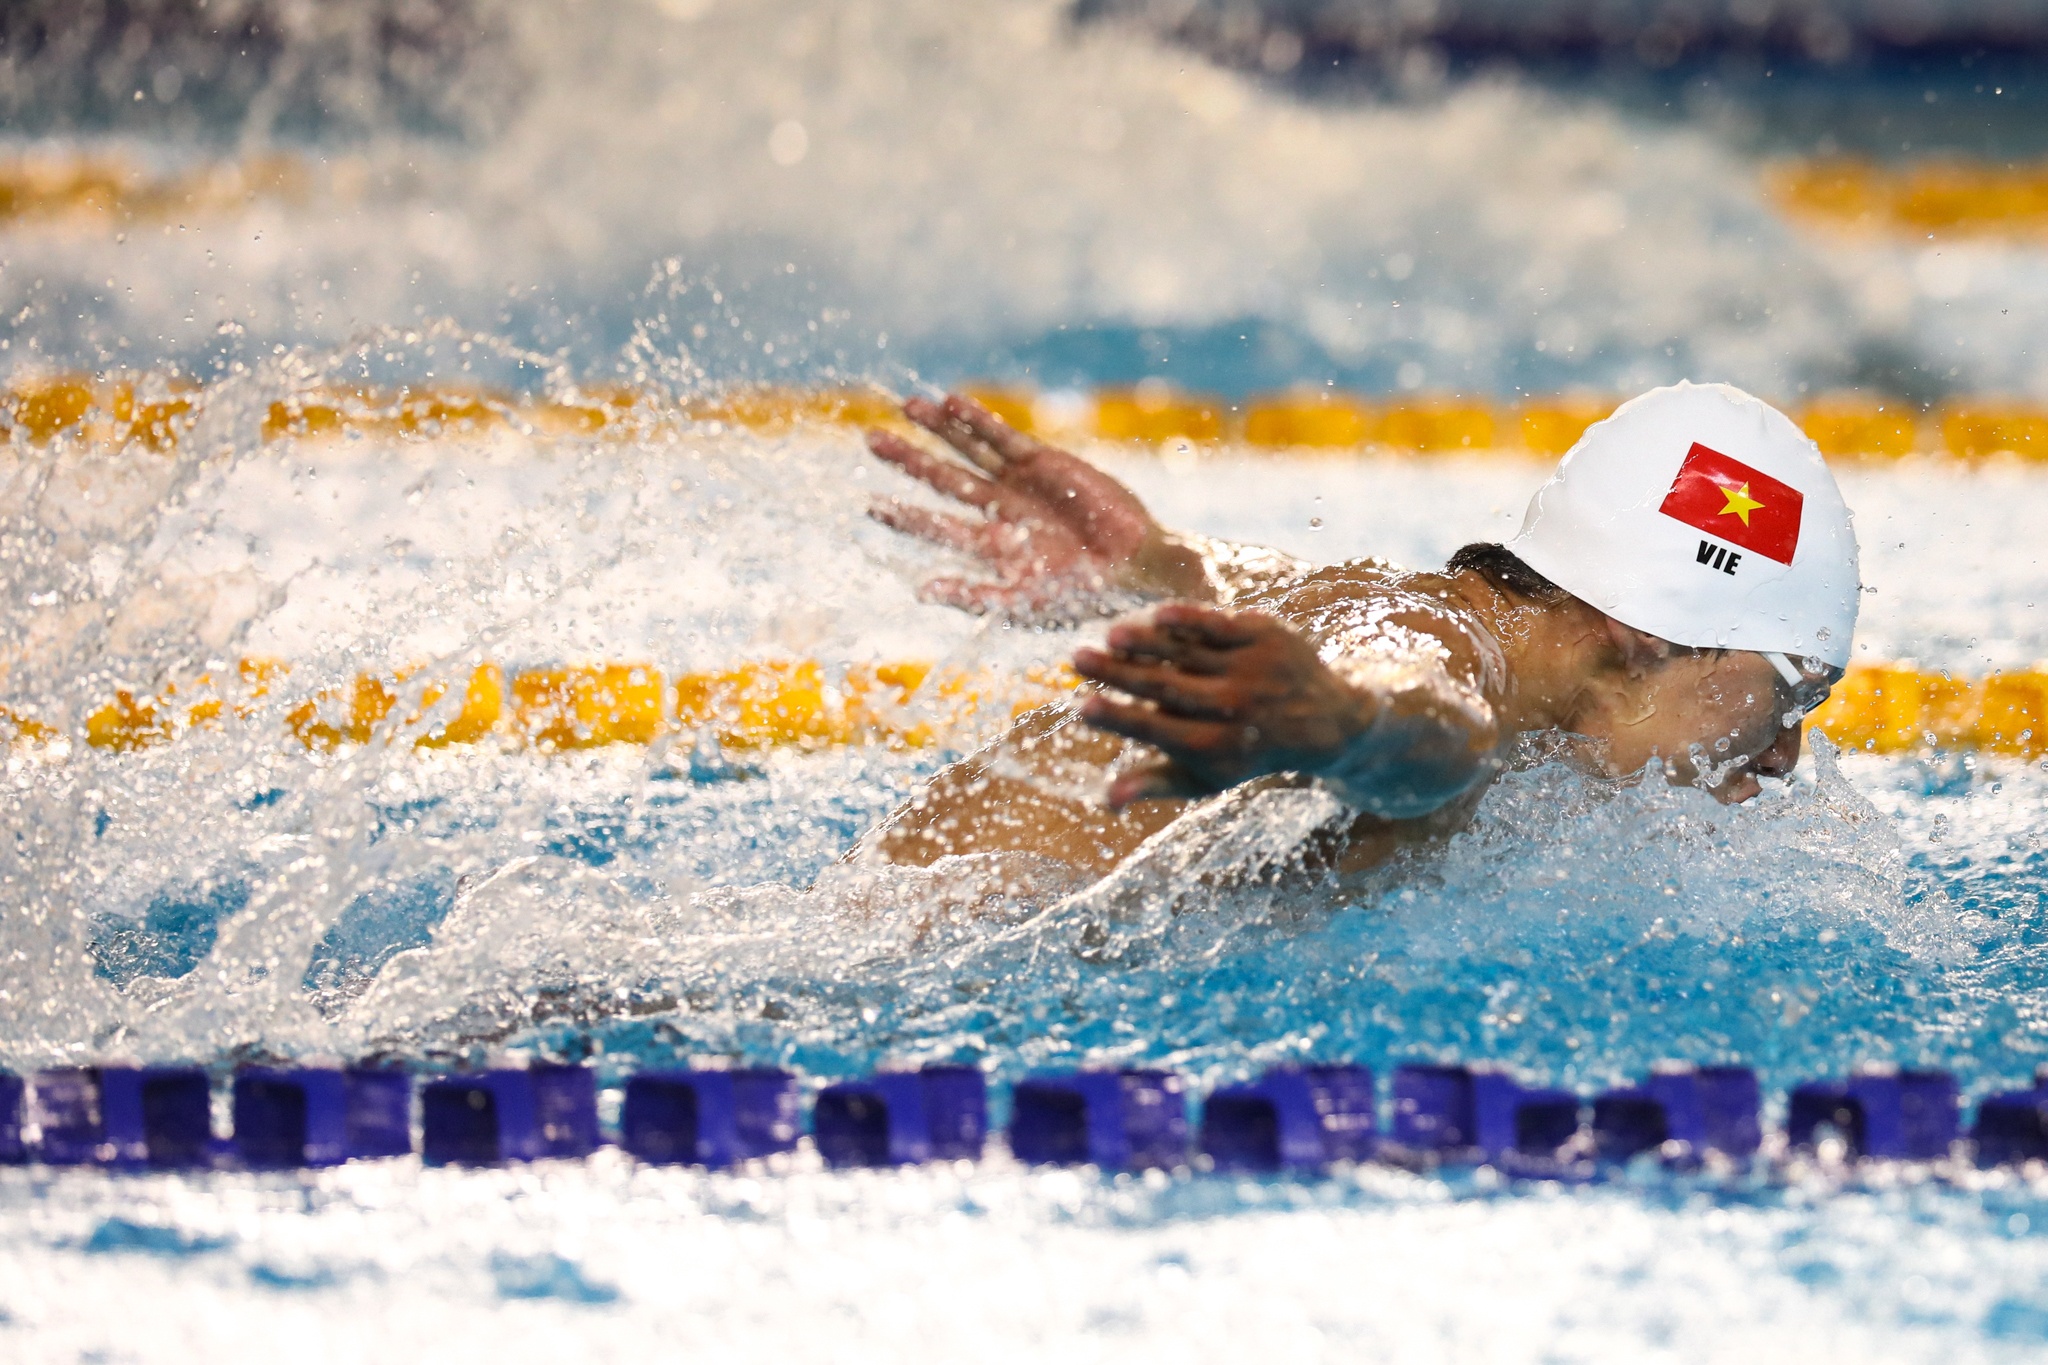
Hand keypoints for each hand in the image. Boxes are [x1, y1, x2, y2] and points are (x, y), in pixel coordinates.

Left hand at [866, 393, 1200, 616]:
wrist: (1133, 567)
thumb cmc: (1081, 597)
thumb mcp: (1021, 606)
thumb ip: (972, 597)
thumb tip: (920, 592)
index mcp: (988, 547)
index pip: (935, 526)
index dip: (903, 515)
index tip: (869, 504)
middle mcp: (998, 511)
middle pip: (942, 479)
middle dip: (908, 460)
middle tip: (871, 440)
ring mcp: (1019, 483)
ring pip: (969, 451)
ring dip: (938, 428)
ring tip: (907, 406)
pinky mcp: (1044, 462)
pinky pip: (1002, 437)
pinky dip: (976, 421)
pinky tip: (951, 403)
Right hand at [1072, 603, 1374, 807]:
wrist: (1324, 722)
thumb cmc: (1244, 752)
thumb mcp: (1204, 777)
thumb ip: (1153, 784)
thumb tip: (1105, 801)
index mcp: (1215, 747)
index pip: (1157, 729)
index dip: (1119, 719)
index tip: (1082, 707)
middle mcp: (1234, 708)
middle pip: (1165, 686)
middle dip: (1117, 673)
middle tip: (1076, 660)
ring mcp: (1251, 668)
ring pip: (1187, 651)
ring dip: (1144, 641)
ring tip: (1107, 636)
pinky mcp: (1264, 636)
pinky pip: (1218, 624)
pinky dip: (1187, 619)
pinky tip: (1153, 614)